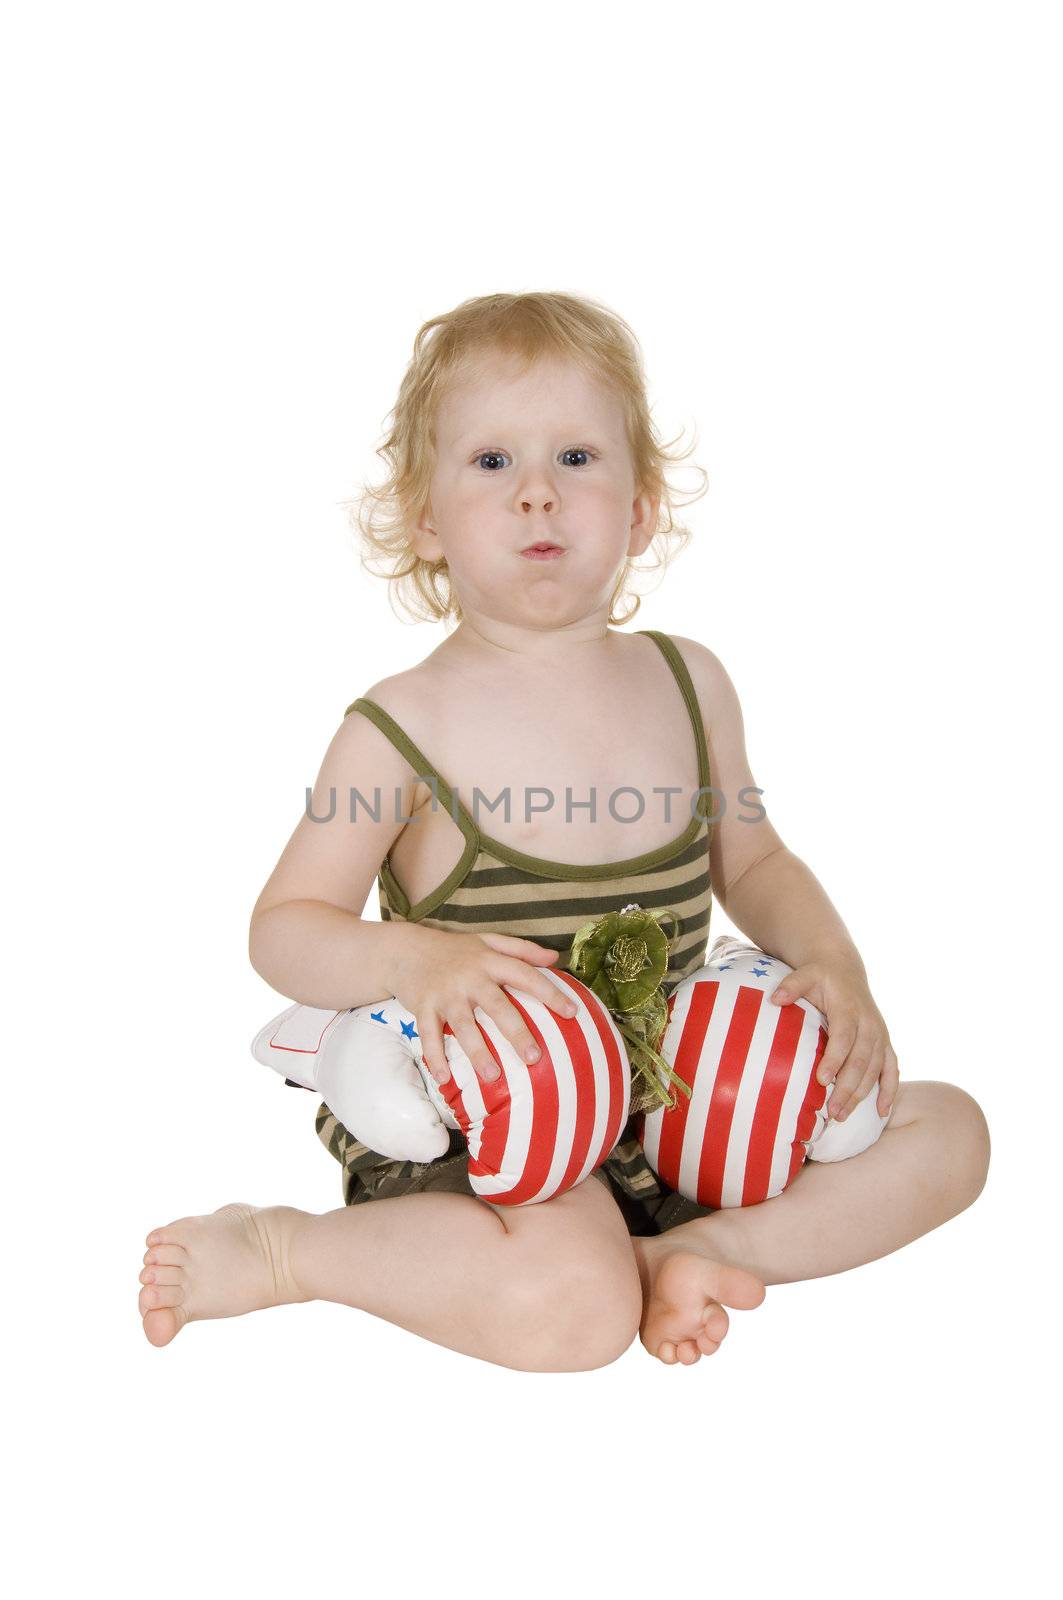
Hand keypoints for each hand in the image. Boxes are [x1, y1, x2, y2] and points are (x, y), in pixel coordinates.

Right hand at [392, 929, 577, 1086]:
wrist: (405, 949)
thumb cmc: (454, 950)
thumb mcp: (488, 941)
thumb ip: (522, 949)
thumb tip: (555, 959)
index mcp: (489, 961)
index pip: (525, 975)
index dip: (550, 993)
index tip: (572, 1013)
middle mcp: (469, 977)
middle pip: (497, 1006)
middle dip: (516, 1032)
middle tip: (534, 1058)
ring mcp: (445, 993)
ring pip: (464, 1025)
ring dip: (477, 1052)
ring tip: (492, 1075)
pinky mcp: (422, 1007)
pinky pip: (429, 1035)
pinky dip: (434, 1057)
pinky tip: (444, 1078)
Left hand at [769, 956, 898, 1120]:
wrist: (844, 970)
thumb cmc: (820, 976)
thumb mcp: (805, 974)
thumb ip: (792, 985)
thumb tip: (775, 999)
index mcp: (849, 1009)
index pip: (843, 1038)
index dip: (834, 1059)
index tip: (820, 1080)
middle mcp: (869, 1024)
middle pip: (861, 1060)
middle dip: (847, 1087)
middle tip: (832, 1111)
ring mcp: (880, 1035)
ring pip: (876, 1069)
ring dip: (862, 1094)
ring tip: (842, 1116)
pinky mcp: (885, 1043)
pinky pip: (892, 1069)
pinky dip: (890, 1091)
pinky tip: (882, 1113)